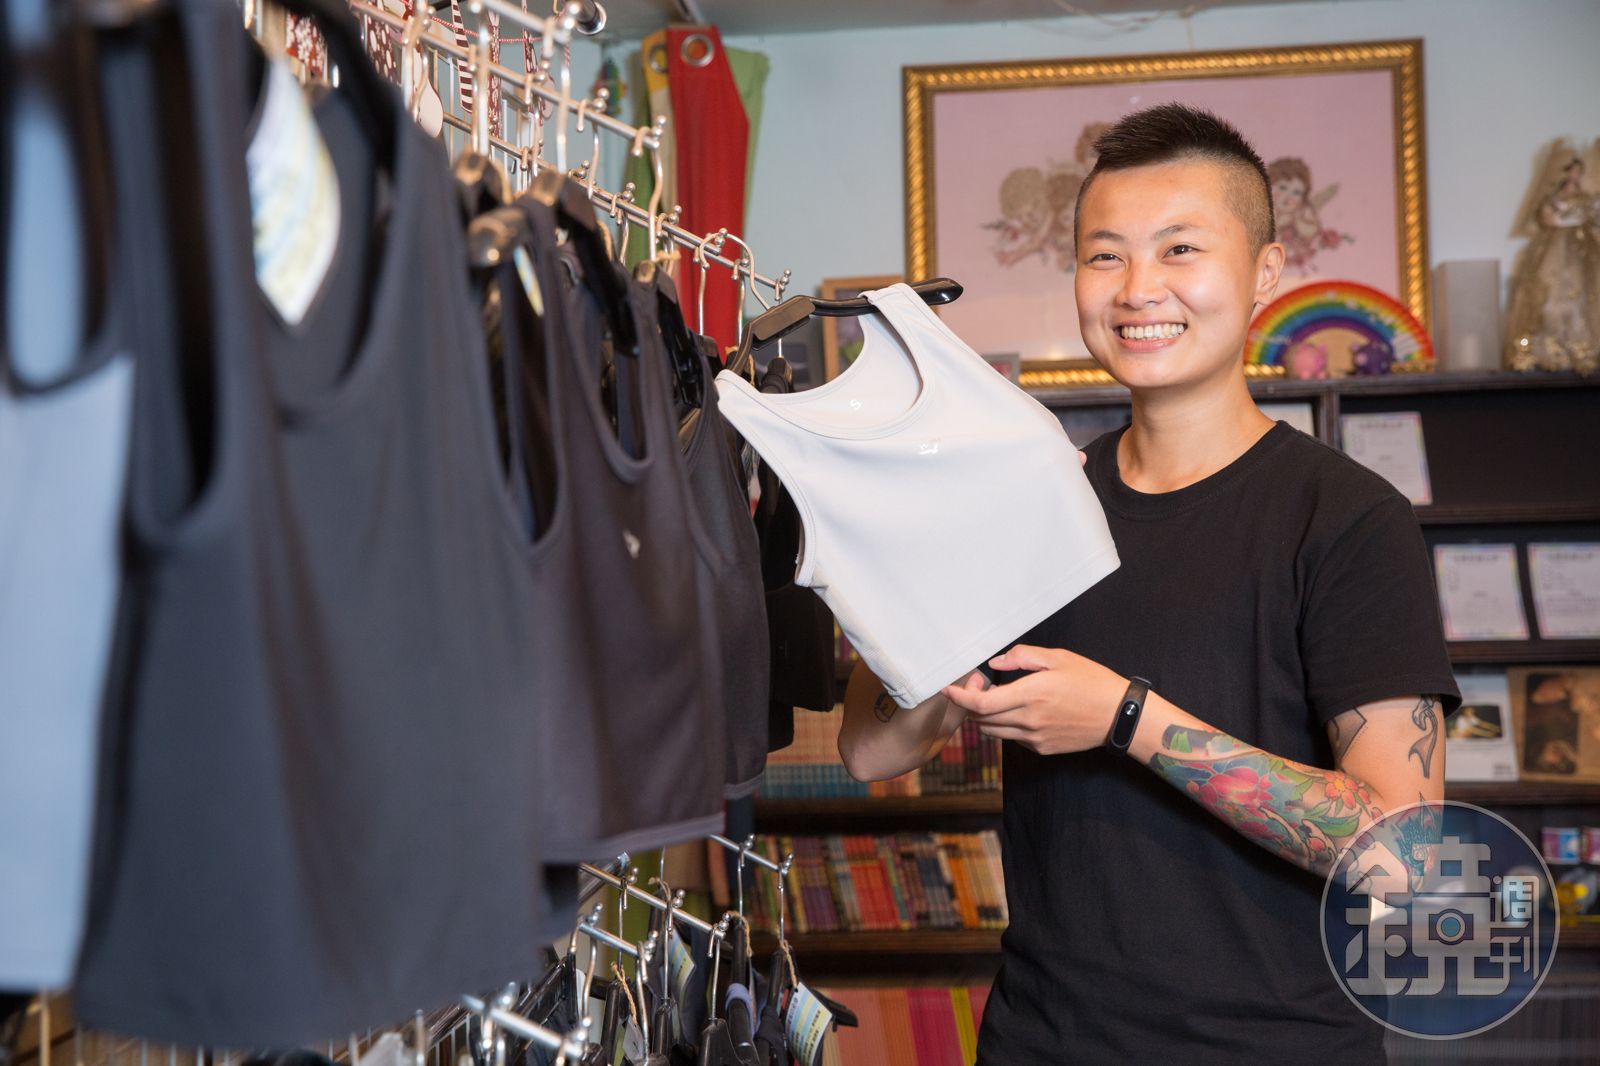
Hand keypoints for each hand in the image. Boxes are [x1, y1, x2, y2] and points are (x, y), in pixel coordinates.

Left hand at [942, 644, 1127, 755]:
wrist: (1119, 716)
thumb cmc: (1091, 681)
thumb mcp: (1058, 658)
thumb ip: (1022, 657)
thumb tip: (995, 663)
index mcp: (1030, 694)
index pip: (980, 704)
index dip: (958, 698)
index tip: (948, 689)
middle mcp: (1028, 720)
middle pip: (980, 720)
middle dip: (970, 703)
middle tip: (980, 685)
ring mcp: (1034, 738)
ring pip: (993, 731)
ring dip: (985, 716)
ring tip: (997, 697)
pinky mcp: (1042, 749)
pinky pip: (1012, 738)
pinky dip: (1006, 724)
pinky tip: (1020, 711)